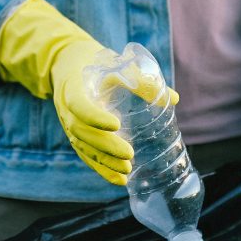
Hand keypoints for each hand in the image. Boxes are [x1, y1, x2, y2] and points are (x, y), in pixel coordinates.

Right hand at [0, 0, 177, 185]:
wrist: (66, 64)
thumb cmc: (94, 61)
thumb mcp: (115, 63)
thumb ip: (141, 80)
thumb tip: (174, 99)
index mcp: (72, 87)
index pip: (79, 105)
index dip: (95, 116)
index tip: (116, 124)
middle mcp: (66, 108)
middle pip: (82, 132)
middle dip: (105, 146)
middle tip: (129, 154)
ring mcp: (68, 123)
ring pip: (83, 146)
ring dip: (103, 161)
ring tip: (126, 171)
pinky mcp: (74, 134)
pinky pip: (85, 154)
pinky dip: (100, 168)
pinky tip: (118, 179)